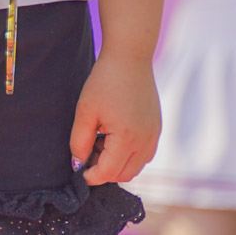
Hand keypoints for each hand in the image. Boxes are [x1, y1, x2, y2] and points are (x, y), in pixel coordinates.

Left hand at [69, 52, 160, 186]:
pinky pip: (144, 154)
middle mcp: (146, 141)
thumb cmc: (104, 82)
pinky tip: (113, 135)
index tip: (78, 169)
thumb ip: (79, 142)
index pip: (108, 173)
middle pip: (124, 175)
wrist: (129, 58)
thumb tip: (78, 164)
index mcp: (127, 138)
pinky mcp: (157, 129)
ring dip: (117, 164)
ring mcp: (154, 135)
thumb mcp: (85, 112)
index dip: (90, 176)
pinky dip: (128, 155)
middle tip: (88, 152)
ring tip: (100, 141)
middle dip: (104, 171)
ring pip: (136, 167)